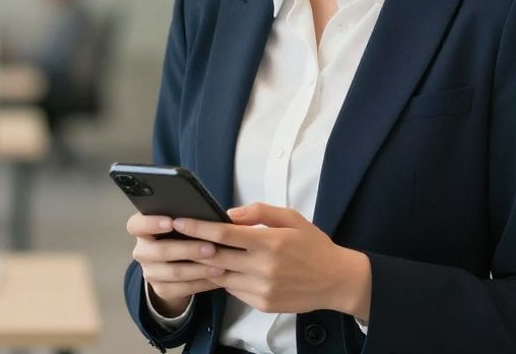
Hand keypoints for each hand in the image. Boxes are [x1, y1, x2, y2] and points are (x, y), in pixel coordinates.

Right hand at [127, 213, 224, 316]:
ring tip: (221, 266)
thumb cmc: (180, 235)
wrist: (174, 264)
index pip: (136, 225)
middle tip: (211, 248)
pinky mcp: (161, 289)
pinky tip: (218, 278)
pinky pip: (182, 288)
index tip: (171, 222)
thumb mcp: (179, 224)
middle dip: (188, 250)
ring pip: (174, 272)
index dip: (151, 223)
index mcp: (142, 229)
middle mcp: (142, 251)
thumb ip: (185, 218)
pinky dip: (202, 283)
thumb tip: (207, 214)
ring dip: (199, 269)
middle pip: (160, 251)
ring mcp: (150, 272)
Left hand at [173, 203, 371, 317]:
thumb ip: (259, 212)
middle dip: (194, 247)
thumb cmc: (313, 246)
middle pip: (216, 257)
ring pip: (221, 276)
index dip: (198, 227)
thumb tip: (228, 214)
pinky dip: (225, 278)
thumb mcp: (291, 218)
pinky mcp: (263, 304)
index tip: (180, 221)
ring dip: (207, 265)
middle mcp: (264, 268)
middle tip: (178, 237)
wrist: (337, 281)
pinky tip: (224, 268)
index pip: (224, 234)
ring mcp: (262, 289)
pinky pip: (234, 290)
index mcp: (270, 242)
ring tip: (196, 252)